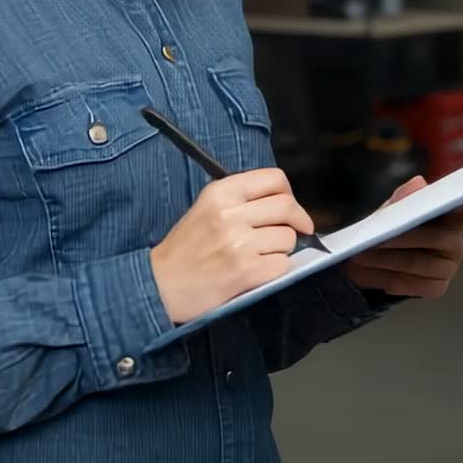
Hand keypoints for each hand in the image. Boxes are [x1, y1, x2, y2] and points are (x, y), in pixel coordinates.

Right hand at [150, 169, 313, 324]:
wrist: (162, 283)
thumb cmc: (186, 248)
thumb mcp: (206, 207)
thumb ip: (240, 198)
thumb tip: (282, 200)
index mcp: (221, 192)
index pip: (273, 178)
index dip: (289, 193)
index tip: (290, 205)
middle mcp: (231, 213)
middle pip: (287, 206)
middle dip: (299, 220)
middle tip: (299, 230)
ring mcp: (240, 242)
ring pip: (288, 237)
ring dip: (284, 248)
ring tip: (264, 254)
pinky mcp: (246, 270)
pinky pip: (283, 264)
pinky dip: (277, 268)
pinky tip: (259, 270)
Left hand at [341, 174, 462, 298]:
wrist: (369, 259)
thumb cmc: (389, 227)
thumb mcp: (391, 209)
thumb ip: (403, 198)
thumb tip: (419, 183)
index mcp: (452, 215)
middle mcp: (456, 241)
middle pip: (439, 238)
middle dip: (404, 238)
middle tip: (375, 239)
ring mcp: (449, 266)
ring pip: (421, 262)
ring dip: (388, 260)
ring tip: (362, 255)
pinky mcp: (437, 287)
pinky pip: (414, 284)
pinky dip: (390, 278)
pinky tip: (374, 273)